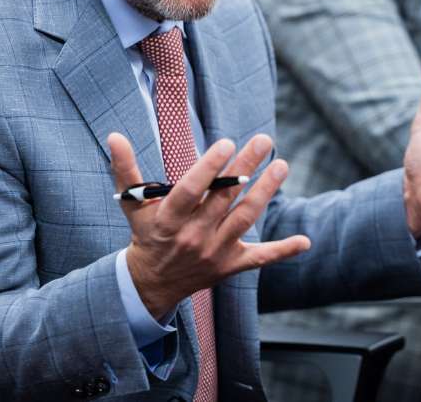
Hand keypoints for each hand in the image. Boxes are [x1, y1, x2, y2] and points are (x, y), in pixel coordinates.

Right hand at [109, 134, 310, 318]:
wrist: (153, 284)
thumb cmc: (146, 235)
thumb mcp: (132, 205)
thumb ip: (126, 170)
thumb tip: (115, 136)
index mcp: (169, 220)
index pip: (191, 190)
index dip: (209, 168)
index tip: (226, 143)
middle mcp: (193, 236)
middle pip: (224, 198)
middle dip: (246, 167)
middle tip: (264, 141)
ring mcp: (215, 252)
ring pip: (245, 219)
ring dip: (265, 192)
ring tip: (281, 165)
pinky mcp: (231, 265)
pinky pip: (260, 258)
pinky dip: (283, 251)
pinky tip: (305, 241)